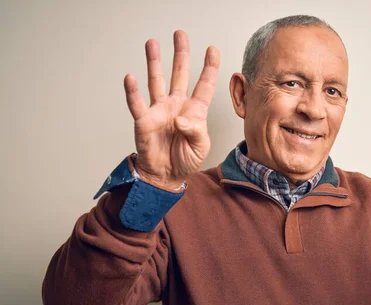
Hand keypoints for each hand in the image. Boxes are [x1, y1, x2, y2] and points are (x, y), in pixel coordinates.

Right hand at [124, 30, 219, 189]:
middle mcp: (176, 105)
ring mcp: (159, 111)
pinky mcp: (144, 121)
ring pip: (157, 81)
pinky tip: (130, 77)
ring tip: (152, 44)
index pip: (204, 85)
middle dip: (180, 54)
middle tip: (180, 35)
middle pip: (179, 74)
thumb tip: (181, 119)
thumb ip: (196, 132)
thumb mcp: (200, 147)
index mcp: (195, 111)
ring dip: (154, 62)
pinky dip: (133, 92)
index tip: (212, 50)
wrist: (166, 176)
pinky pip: (137, 104)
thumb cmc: (185, 160)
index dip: (209, 68)